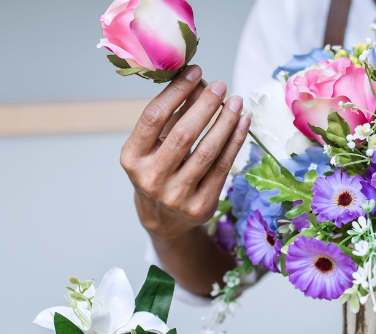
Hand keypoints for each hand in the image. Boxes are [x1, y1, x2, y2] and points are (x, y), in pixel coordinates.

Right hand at [121, 65, 250, 246]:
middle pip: (183, 134)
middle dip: (205, 106)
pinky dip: (235, 142)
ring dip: (226, 122)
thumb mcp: (155, 145)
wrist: (164, 220)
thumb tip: (197, 83)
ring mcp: (176, 195)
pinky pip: (222, 167)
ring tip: (236, 102)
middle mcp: (151, 178)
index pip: (153, 117)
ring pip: (207, 151)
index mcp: (132, 158)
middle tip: (221, 86)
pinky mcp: (199, 205)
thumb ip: (172, 115)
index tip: (195, 72)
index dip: (176, 91)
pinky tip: (242, 123)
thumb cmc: (158, 172)